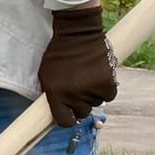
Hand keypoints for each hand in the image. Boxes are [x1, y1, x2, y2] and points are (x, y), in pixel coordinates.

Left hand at [37, 6, 117, 127]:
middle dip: (80, 104)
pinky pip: (109, 96)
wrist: (77, 33)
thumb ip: (52, 95)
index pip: (64, 121)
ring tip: (88, 78)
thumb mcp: (46, 76)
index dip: (68, 118)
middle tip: (79, 89)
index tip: (69, 113)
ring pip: (96, 103)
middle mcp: (73, 95)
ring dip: (93, 94)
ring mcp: (91, 89)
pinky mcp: (107, 82)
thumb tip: (60, 112)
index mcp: (56, 94)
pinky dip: (106, 89)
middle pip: (82, 113)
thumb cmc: (59, 54)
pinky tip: (99, 78)